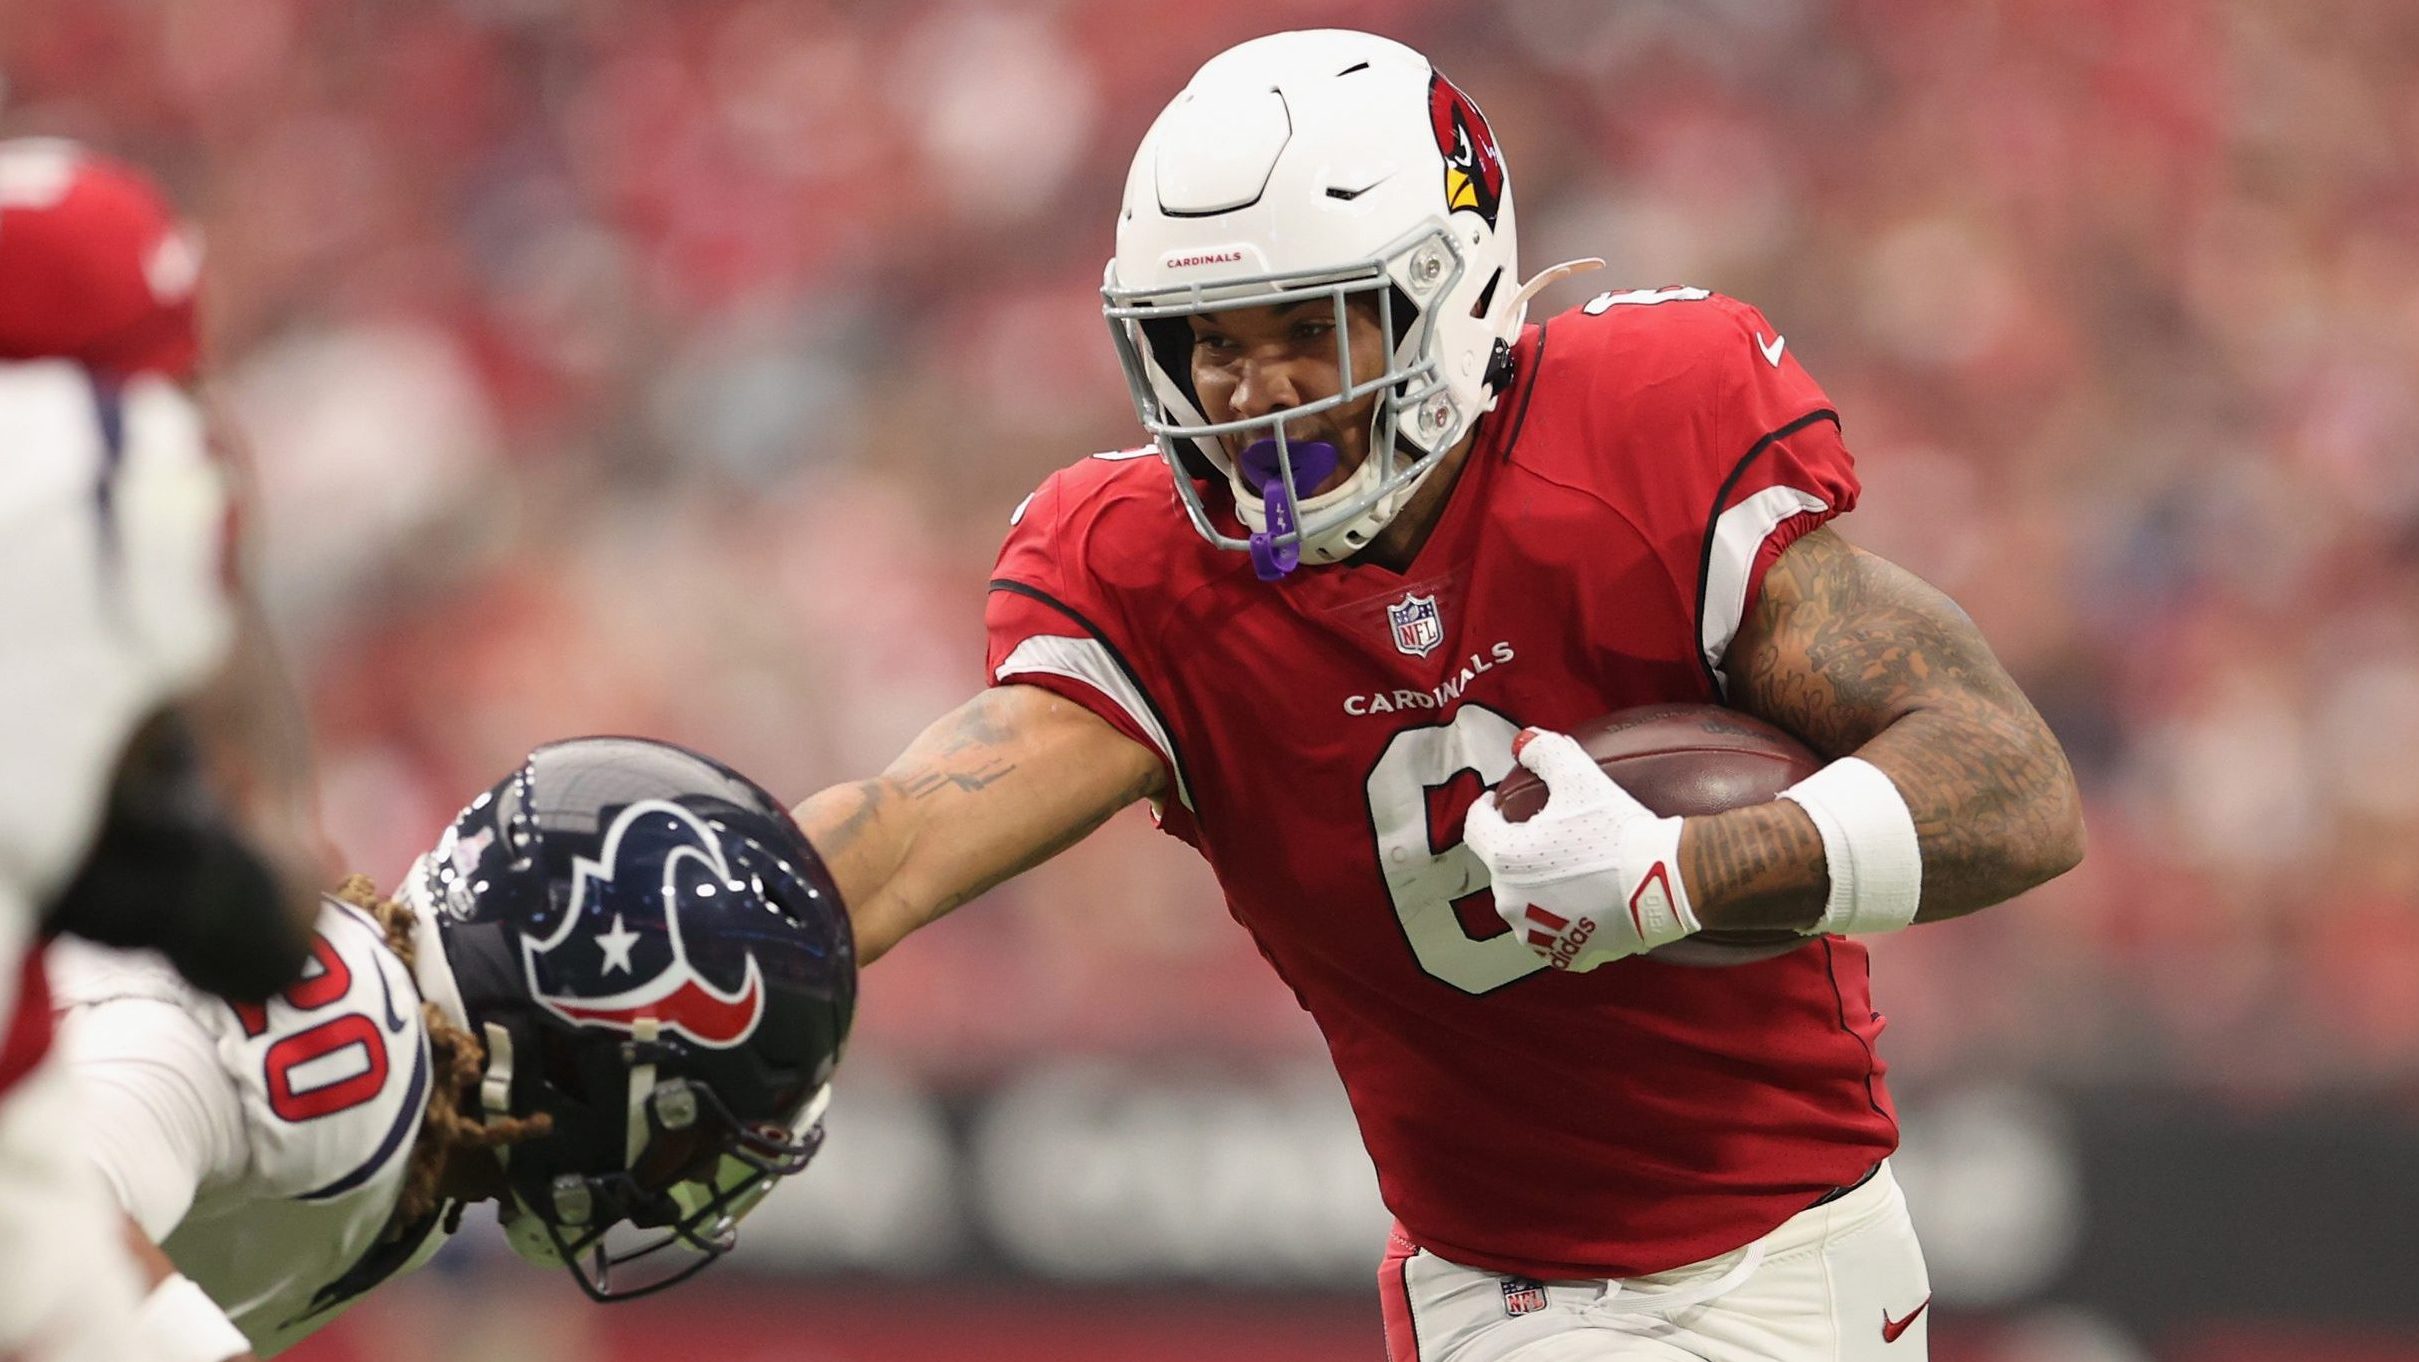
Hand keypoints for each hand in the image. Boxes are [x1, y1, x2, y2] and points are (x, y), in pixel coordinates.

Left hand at [1464, 728, 1699, 970]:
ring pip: (1525, 902)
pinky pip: (1554, 931)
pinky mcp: (1566, 955)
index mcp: (1504, 859)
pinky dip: (1563, 916)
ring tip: (1567, 867)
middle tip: (1548, 833)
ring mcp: (1537, 934)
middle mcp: (1510, 902)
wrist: (1663, 883)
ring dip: (1538, 886)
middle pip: (1502, 867)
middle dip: (1518, 849)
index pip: (1476, 826)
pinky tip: (1583, 899)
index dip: (1486, 809)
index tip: (1499, 802)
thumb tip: (1523, 742)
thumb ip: (1544, 751)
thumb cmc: (1615, 829)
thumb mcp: (1579, 777)